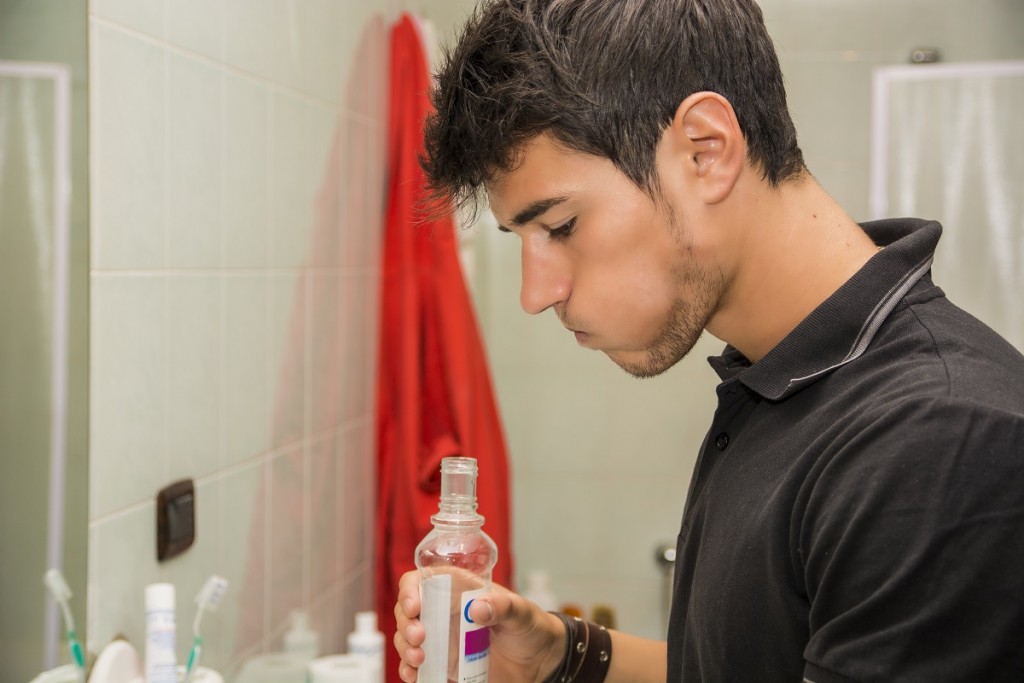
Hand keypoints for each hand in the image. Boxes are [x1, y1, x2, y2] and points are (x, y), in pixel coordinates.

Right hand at [393, 570, 564, 682]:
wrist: (540, 661)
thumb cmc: (531, 626)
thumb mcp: (522, 612)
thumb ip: (503, 607)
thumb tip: (476, 608)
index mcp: (459, 589)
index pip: (423, 580)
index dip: (410, 589)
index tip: (413, 605)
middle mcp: (444, 612)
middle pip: (408, 611)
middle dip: (405, 623)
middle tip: (419, 637)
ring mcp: (442, 638)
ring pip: (407, 638)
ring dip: (405, 648)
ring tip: (419, 660)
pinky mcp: (444, 663)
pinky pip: (417, 666)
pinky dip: (410, 670)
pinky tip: (414, 675)